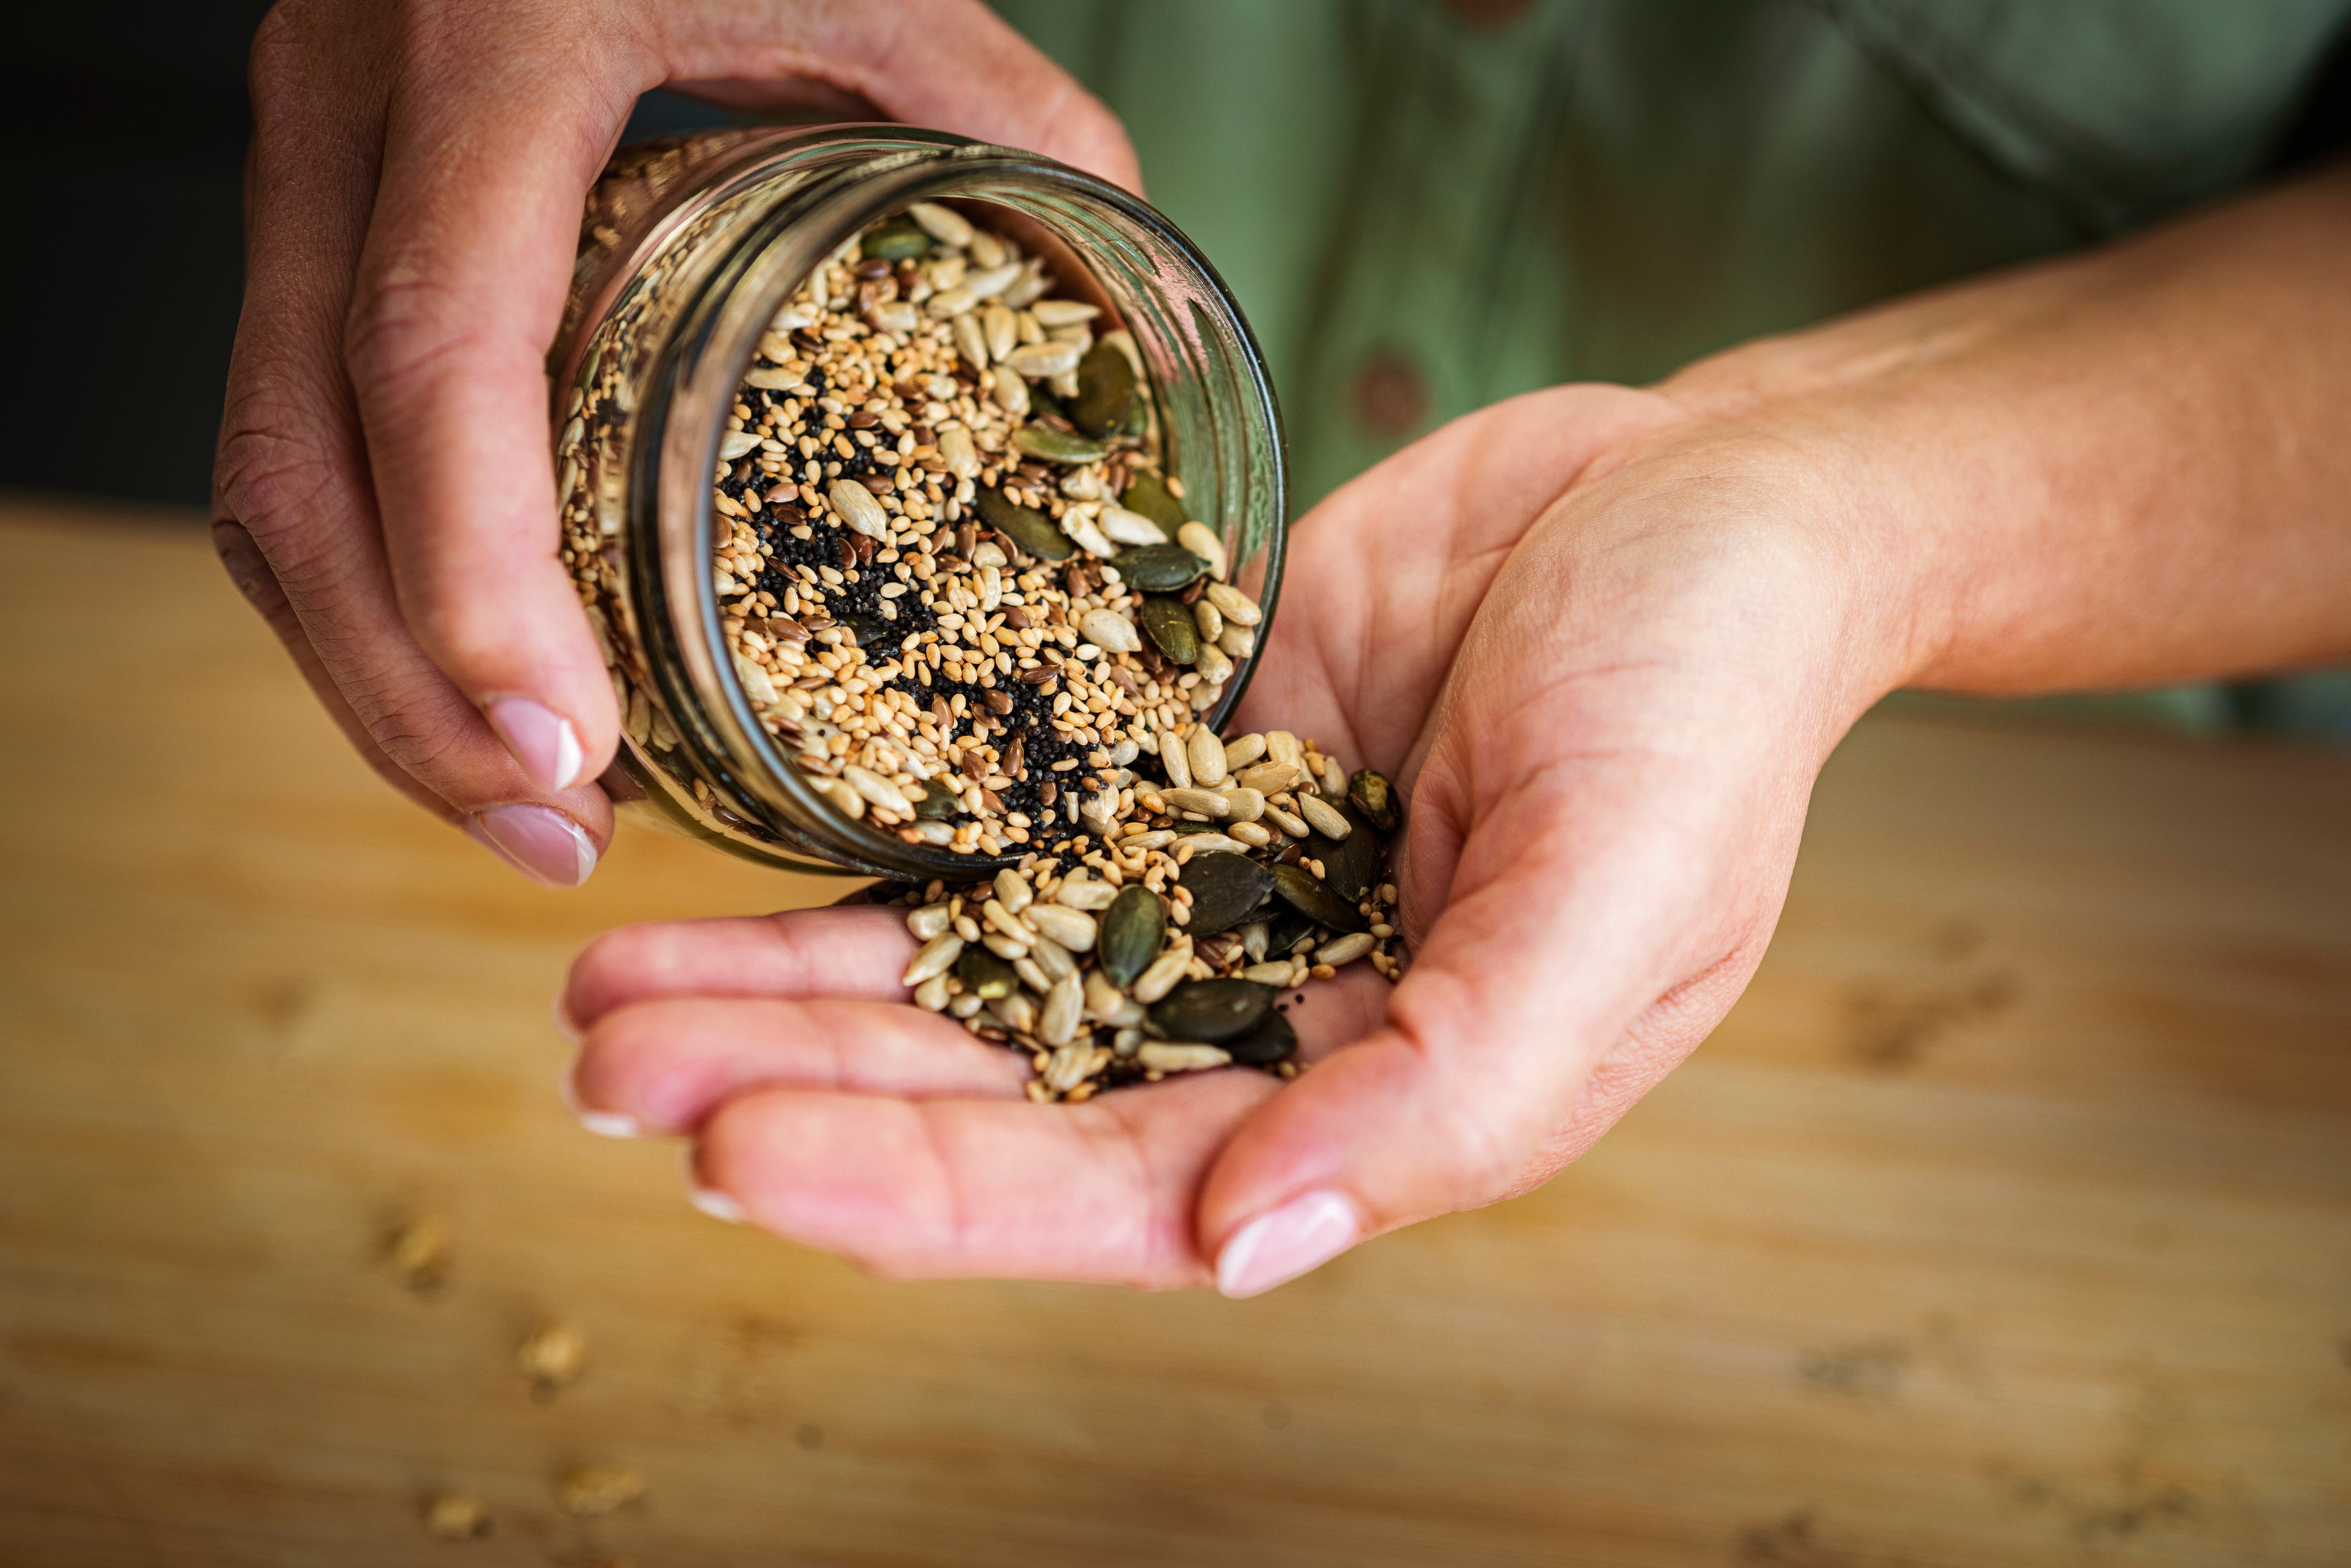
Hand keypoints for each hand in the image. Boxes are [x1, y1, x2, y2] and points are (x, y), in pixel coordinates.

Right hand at [212, 0, 1138, 885]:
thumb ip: (1018, 133)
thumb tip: (1145, 329)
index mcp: (502, 47)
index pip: (436, 349)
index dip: (478, 576)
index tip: (569, 748)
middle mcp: (353, 111)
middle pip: (300, 462)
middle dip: (409, 689)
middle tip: (549, 831)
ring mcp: (304, 164)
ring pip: (263, 475)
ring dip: (371, 671)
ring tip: (519, 802)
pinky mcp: (309, 215)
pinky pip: (290, 440)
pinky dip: (371, 587)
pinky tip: (475, 681)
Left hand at [557, 382, 1907, 1289]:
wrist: (1703, 498)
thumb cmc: (1708, 699)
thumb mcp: (1618, 894)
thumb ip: (1448, 1089)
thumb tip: (1254, 1244)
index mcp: (1378, 1101)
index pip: (1117, 1192)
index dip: (927, 1192)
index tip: (742, 1155)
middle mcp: (1263, 1015)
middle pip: (995, 1094)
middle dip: (803, 1092)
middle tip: (609, 1073)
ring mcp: (1197, 886)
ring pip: (960, 973)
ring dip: (787, 992)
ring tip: (605, 993)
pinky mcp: (1159, 763)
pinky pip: (988, 826)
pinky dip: (862, 855)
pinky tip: (726, 874)